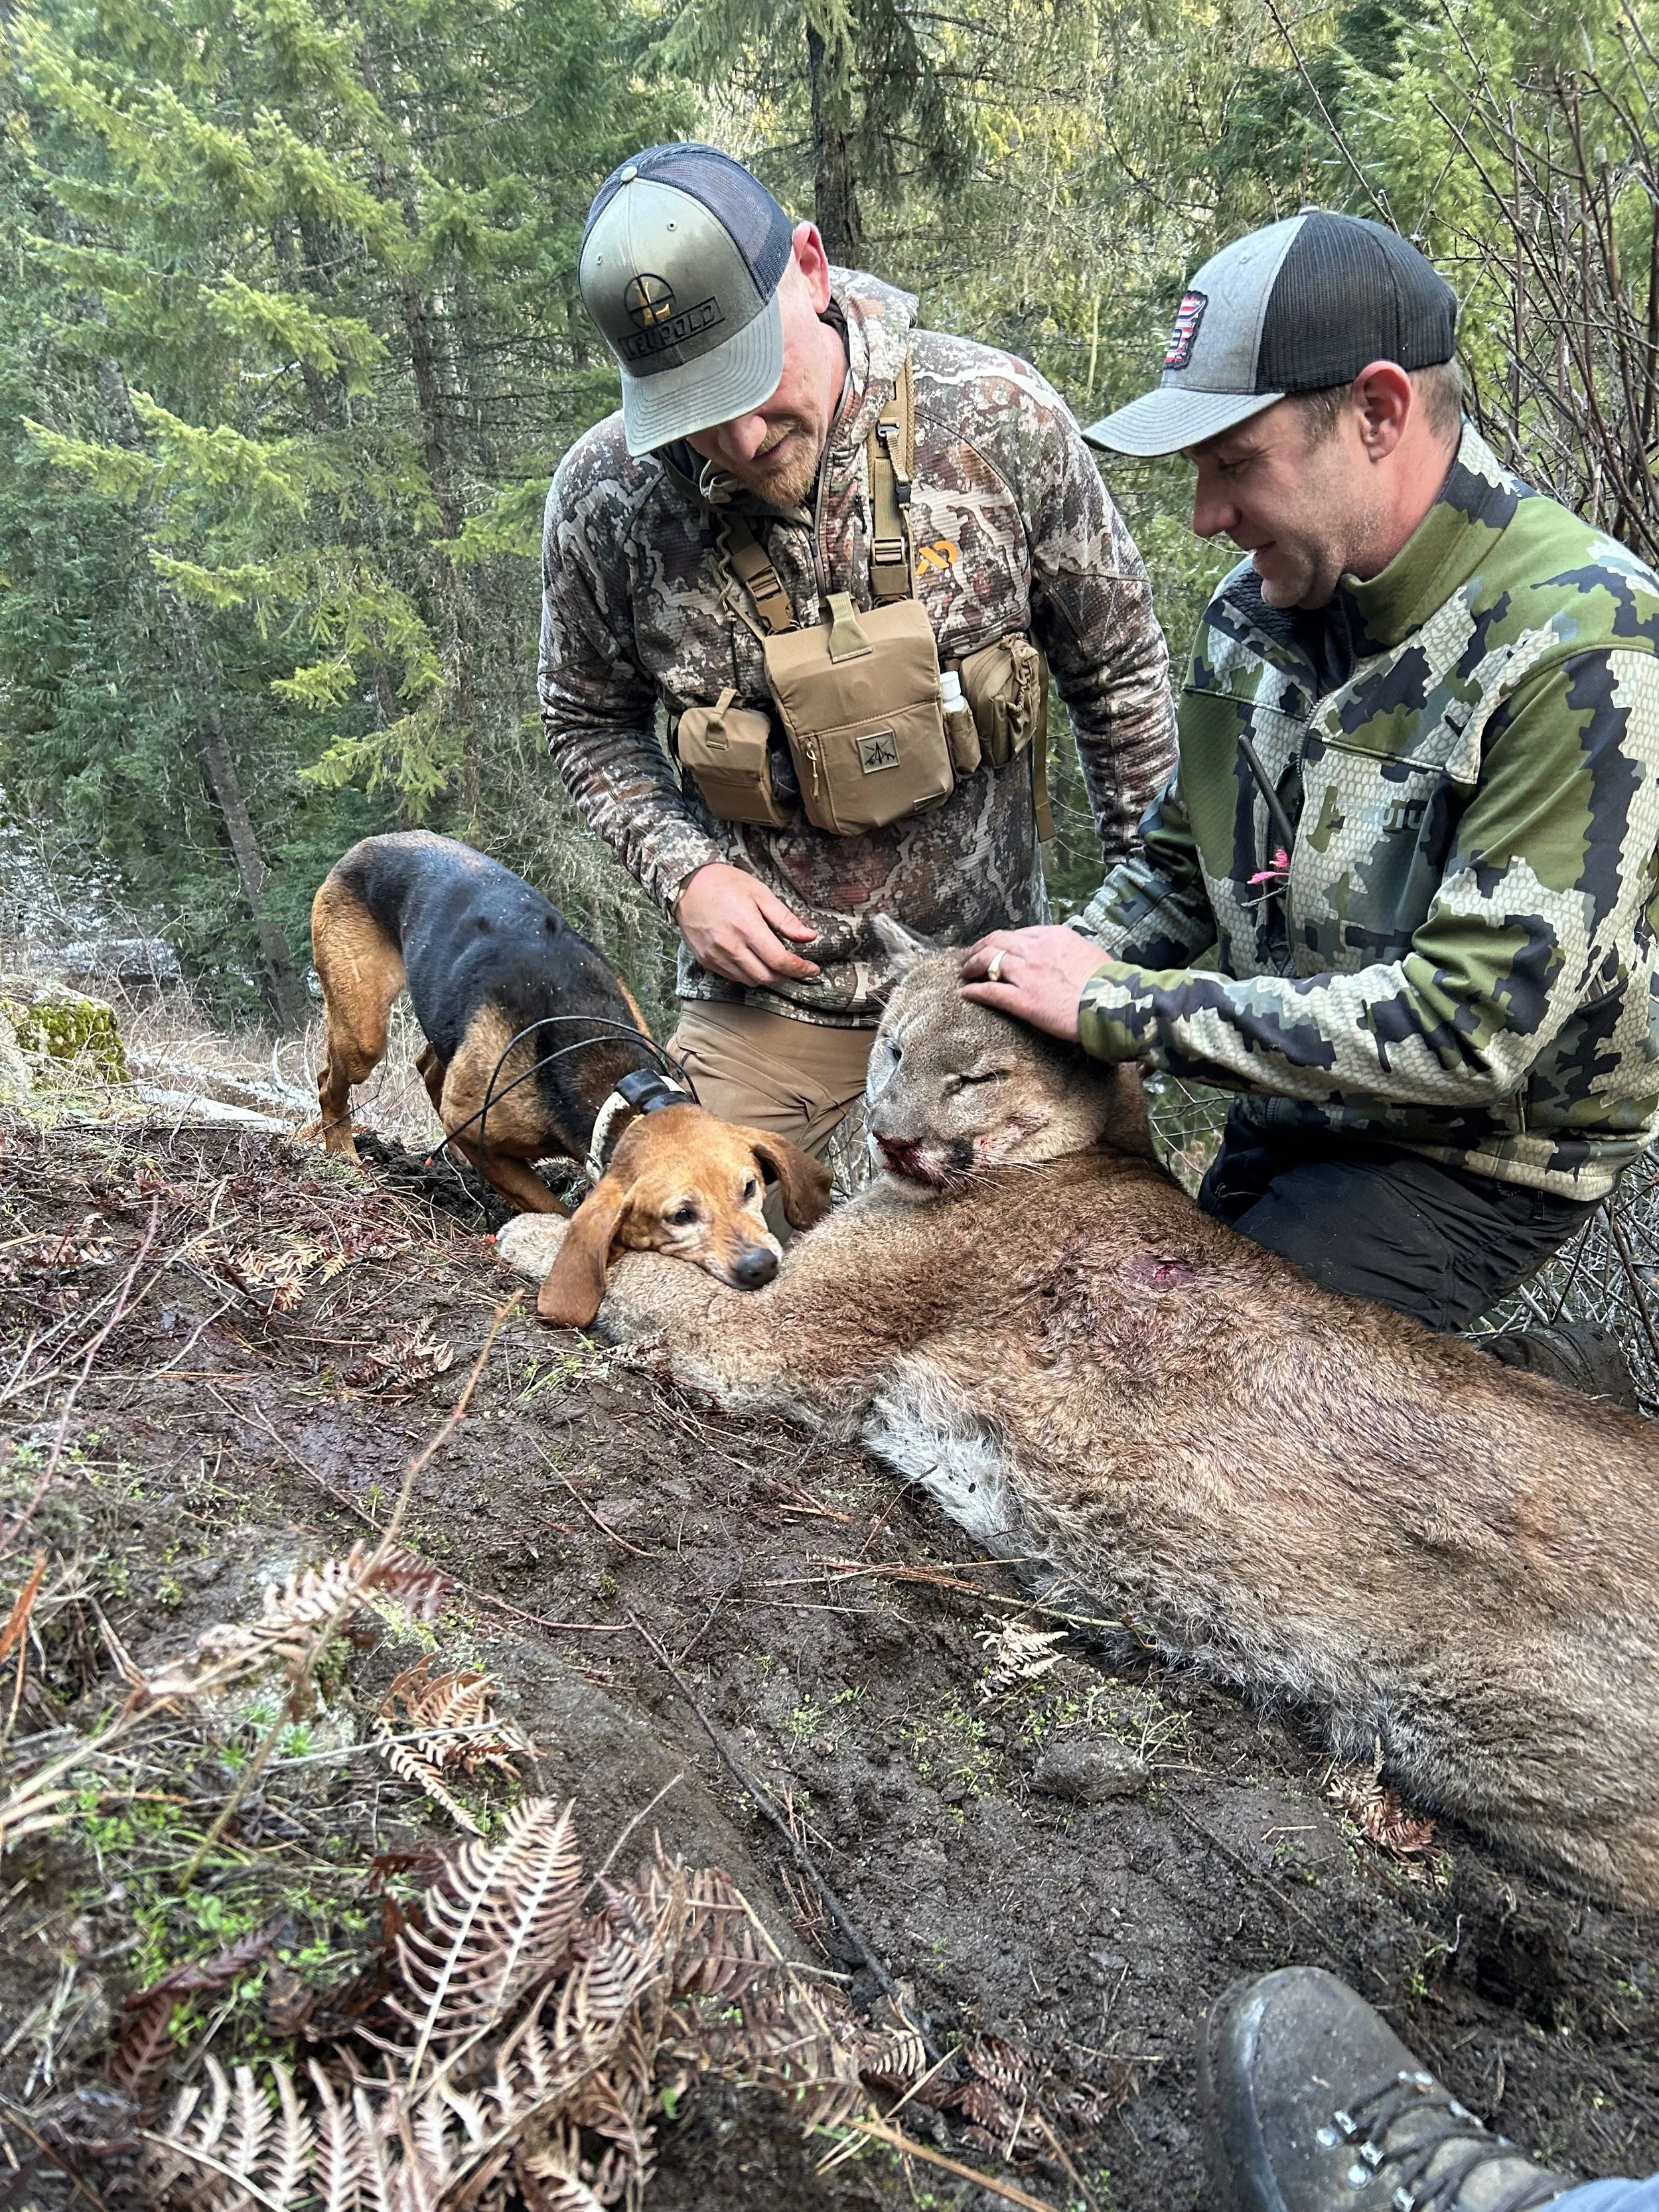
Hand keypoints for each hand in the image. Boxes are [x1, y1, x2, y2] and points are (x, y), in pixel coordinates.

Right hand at [675, 863, 820, 986]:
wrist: (686, 885)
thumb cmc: (724, 884)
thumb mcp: (760, 893)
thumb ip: (785, 919)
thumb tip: (809, 936)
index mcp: (746, 927)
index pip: (779, 960)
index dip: (800, 968)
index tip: (812, 969)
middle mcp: (730, 946)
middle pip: (766, 976)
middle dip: (786, 975)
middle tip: (795, 966)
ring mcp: (716, 956)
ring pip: (750, 980)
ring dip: (767, 976)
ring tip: (774, 962)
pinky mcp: (706, 960)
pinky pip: (734, 977)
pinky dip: (749, 973)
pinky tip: (753, 959)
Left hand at [959, 926, 1107, 1042]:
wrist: (1113, 1003)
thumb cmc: (1108, 982)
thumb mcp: (1088, 952)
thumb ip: (1069, 950)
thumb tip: (1064, 955)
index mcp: (1053, 936)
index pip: (1018, 933)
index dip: (1002, 940)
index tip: (995, 947)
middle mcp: (1036, 949)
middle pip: (997, 941)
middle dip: (979, 947)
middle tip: (969, 957)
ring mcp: (1027, 973)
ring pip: (987, 961)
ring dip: (971, 966)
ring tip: (963, 972)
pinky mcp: (1022, 999)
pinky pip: (989, 991)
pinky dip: (973, 991)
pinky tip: (964, 993)